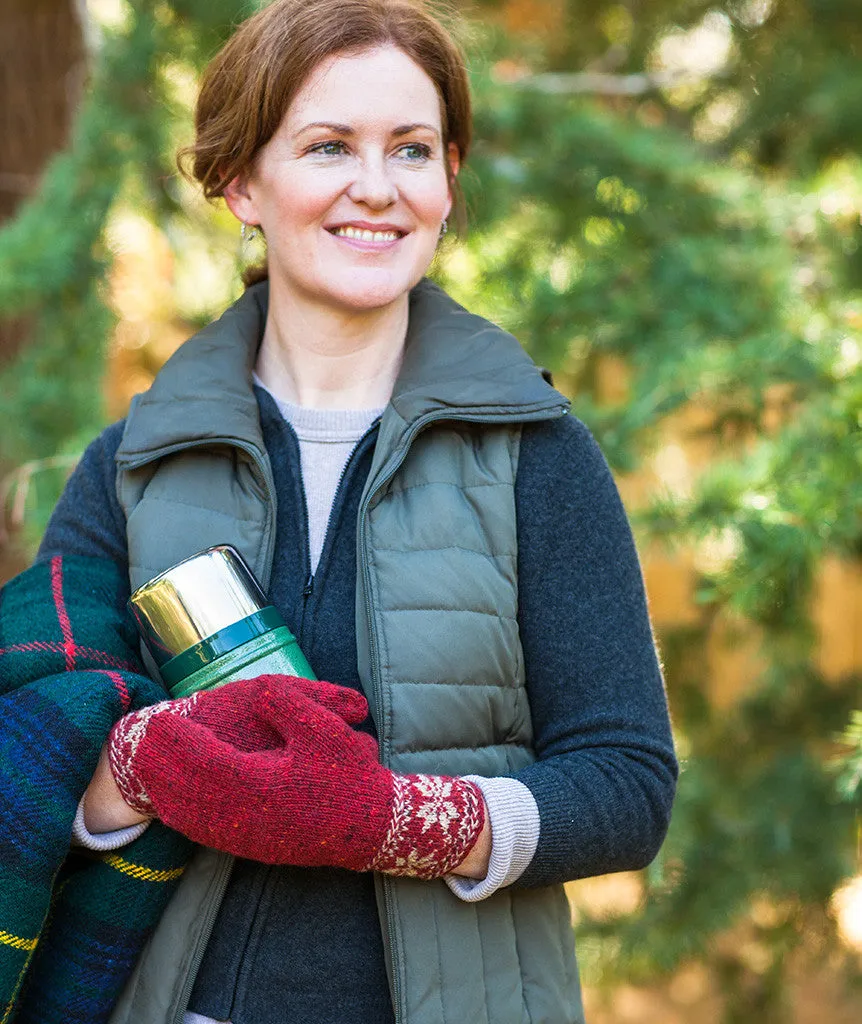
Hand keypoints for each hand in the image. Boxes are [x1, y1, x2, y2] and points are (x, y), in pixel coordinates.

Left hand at [110, 674, 485, 877]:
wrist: (372, 832)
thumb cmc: (350, 779)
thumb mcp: (325, 731)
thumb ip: (289, 706)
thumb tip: (264, 694)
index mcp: (259, 783)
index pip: (204, 759)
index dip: (179, 740)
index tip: (160, 721)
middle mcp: (245, 815)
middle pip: (188, 790)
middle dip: (163, 766)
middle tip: (142, 743)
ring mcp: (248, 837)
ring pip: (194, 816)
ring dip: (168, 792)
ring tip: (149, 772)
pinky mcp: (255, 849)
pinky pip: (209, 833)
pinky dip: (186, 816)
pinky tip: (178, 807)